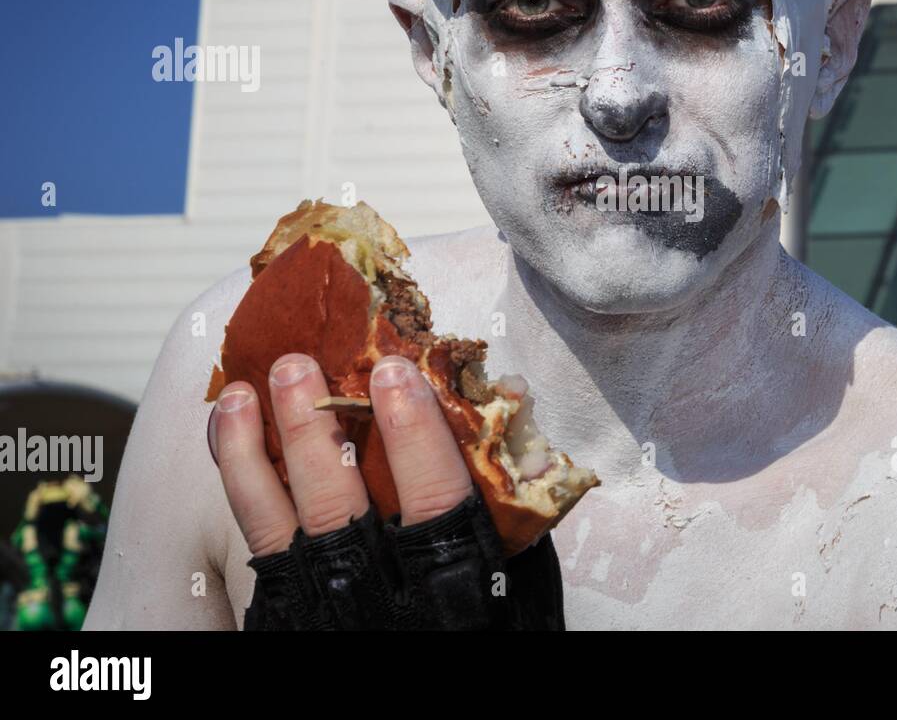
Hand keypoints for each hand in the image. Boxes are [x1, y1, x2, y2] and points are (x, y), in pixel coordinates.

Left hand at [206, 353, 563, 629]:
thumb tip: (514, 404)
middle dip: (313, 433)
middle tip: (297, 367)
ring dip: (252, 454)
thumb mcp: (520, 587)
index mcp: (451, 585)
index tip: (395, 373)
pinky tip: (227, 437)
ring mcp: (322, 609)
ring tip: (240, 393)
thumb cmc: (480, 627)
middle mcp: (378, 600)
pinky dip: (239, 484)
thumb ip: (517, 508)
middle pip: (337, 508)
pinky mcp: (285, 615)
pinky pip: (253, 544)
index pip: (434, 502)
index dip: (415, 436)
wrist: (426, 679)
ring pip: (277, 527)